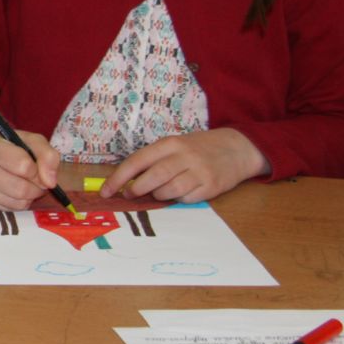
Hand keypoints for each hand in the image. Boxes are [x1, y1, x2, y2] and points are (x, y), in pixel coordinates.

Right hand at [0, 130, 61, 210]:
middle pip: (21, 189)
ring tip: (28, 183)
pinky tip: (17, 190)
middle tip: (37, 179)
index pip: (23, 166)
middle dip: (37, 186)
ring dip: (31, 195)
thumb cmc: (13, 145)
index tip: (38, 167)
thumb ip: (48, 155)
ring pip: (18, 202)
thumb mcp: (33, 141)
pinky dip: (22, 202)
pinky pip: (12, 209)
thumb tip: (50, 182)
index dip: (38, 169)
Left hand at [100, 128, 269, 202]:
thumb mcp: (175, 145)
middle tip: (131, 194)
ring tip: (160, 192)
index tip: (106, 191)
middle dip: (137, 190)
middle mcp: (184, 156)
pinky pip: (186, 199)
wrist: (237, 148)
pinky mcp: (211, 186)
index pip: (137, 161)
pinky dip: (179, 200)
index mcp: (170, 143)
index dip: (119, 178)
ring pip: (168, 191)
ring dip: (158, 196)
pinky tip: (182, 192)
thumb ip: (154, 160)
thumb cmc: (198, 148)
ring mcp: (199, 171)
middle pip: (152, 177)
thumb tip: (127, 180)